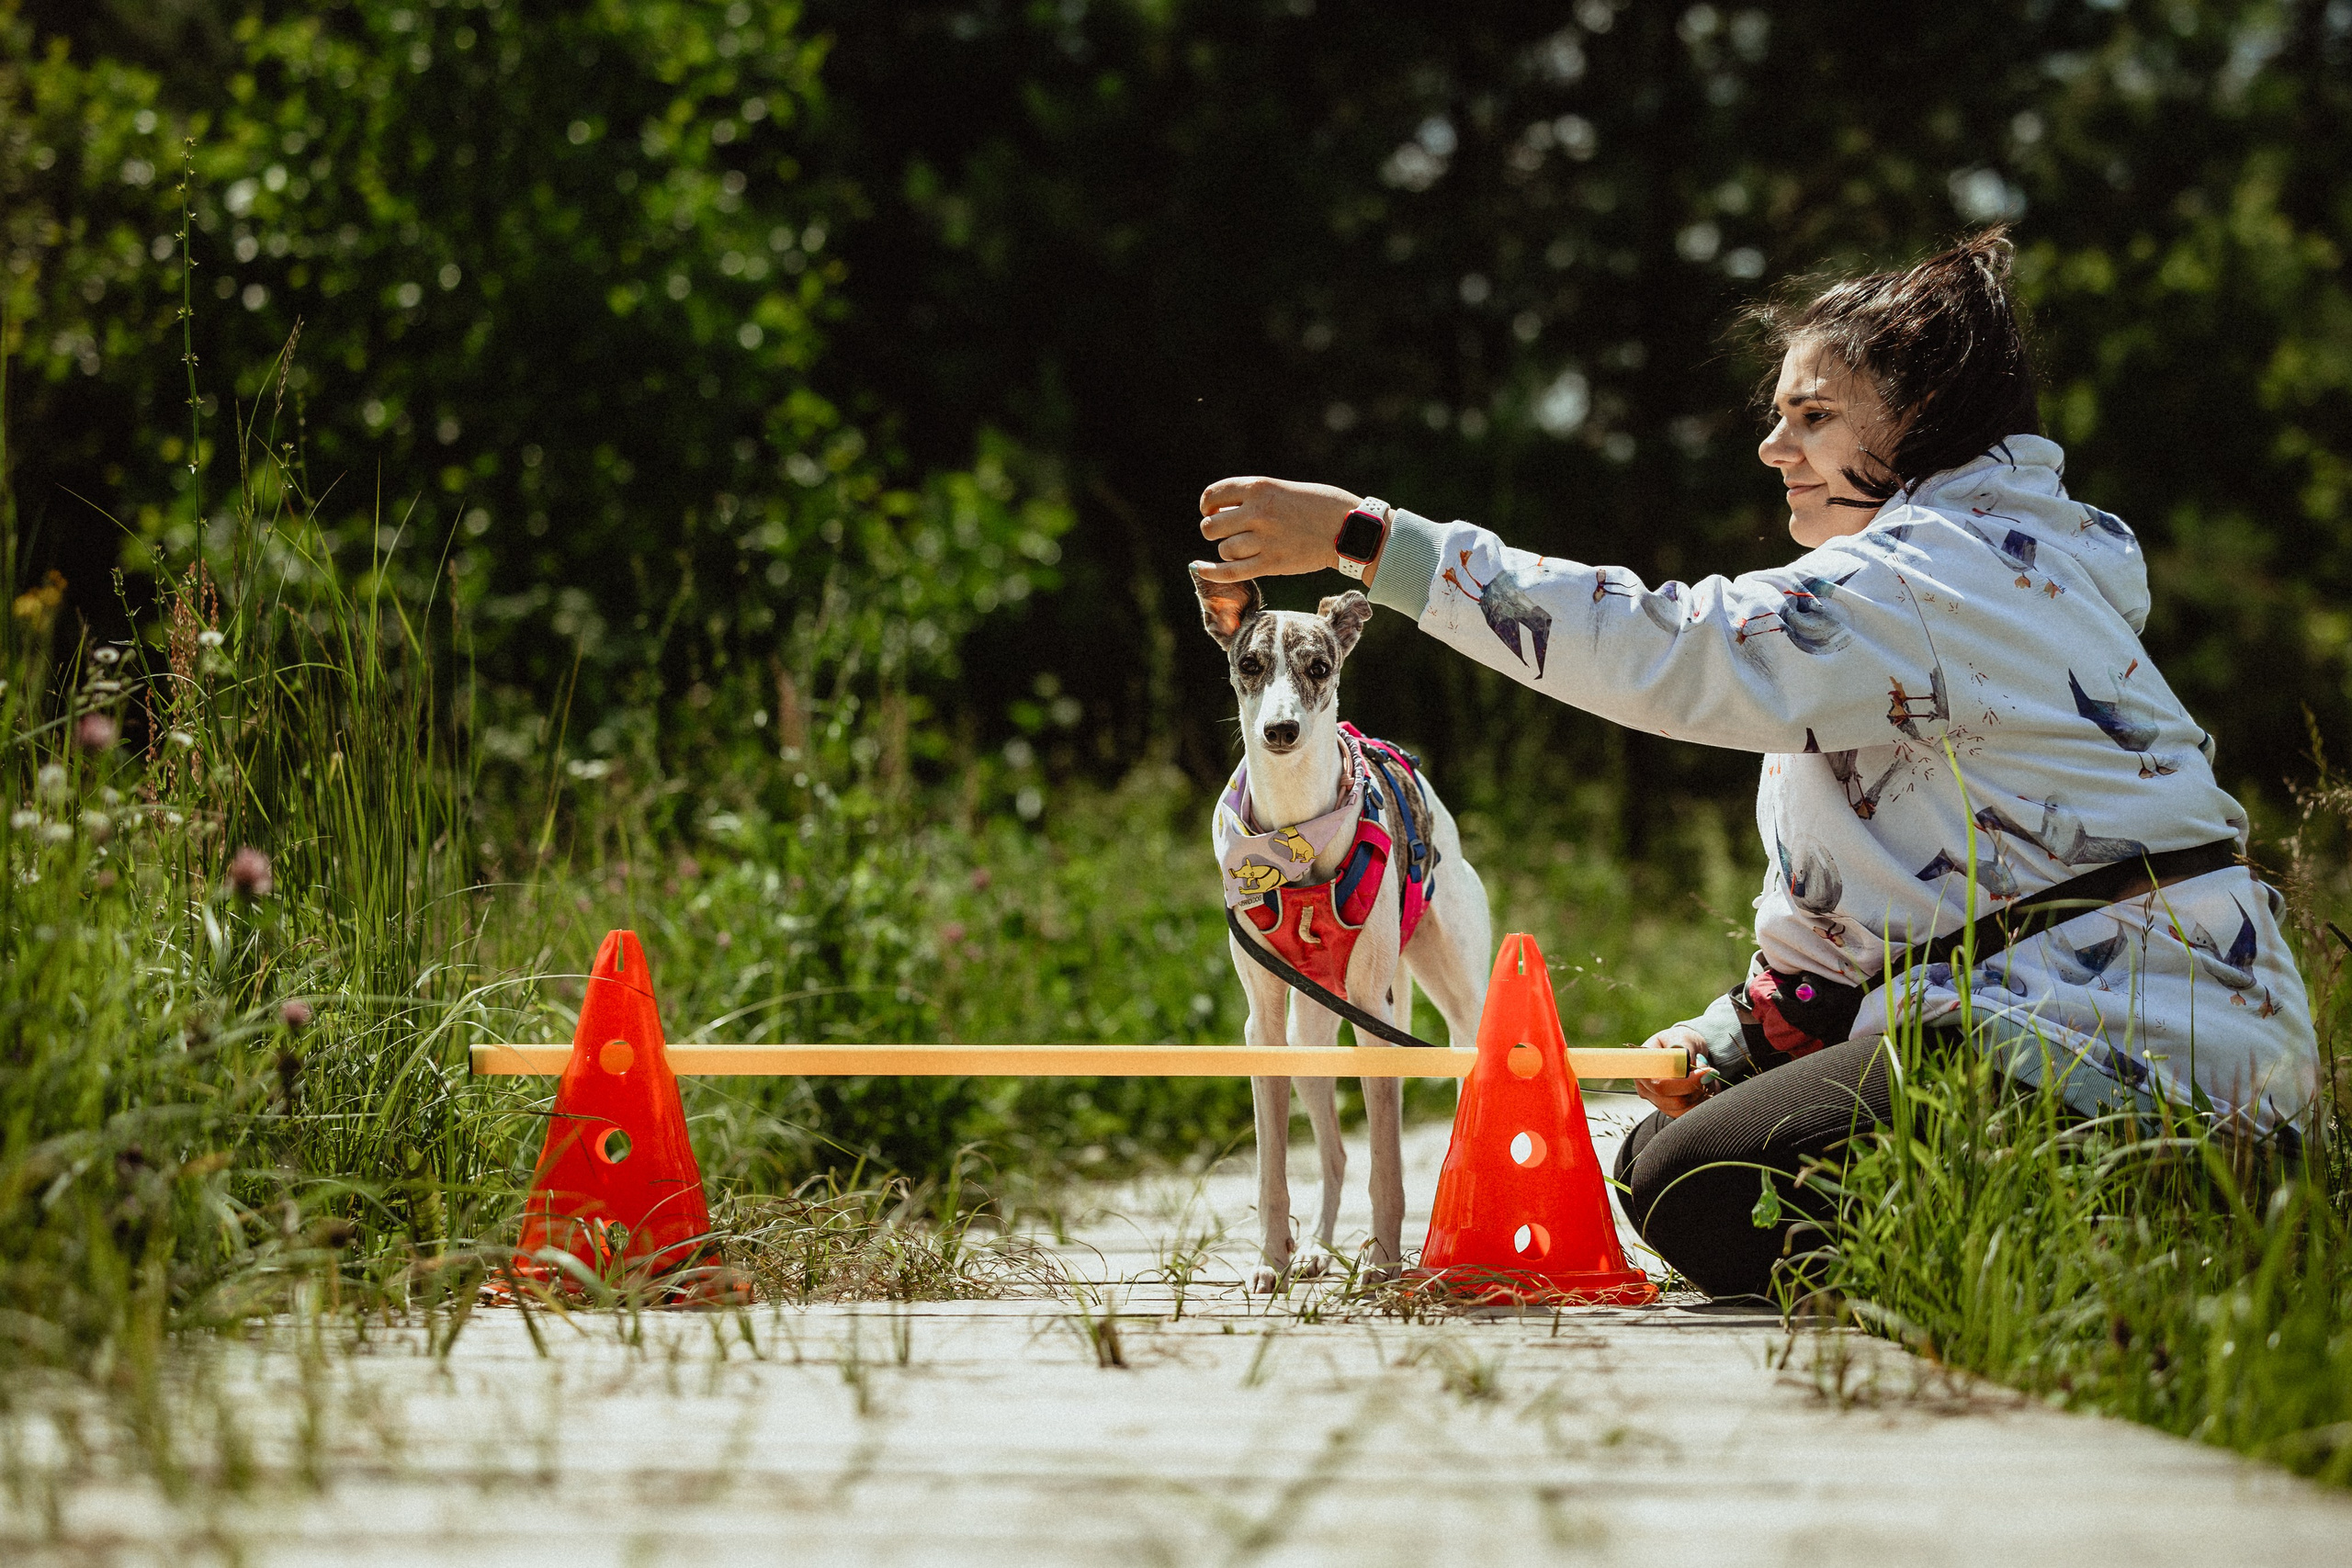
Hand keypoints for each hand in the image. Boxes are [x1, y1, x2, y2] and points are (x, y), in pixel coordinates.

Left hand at [1192, 477, 1362, 583]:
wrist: (1351, 528)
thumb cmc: (1323, 506)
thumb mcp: (1285, 489)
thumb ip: (1257, 498)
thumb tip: (1224, 512)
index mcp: (1260, 487)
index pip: (1214, 495)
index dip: (1208, 505)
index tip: (1214, 511)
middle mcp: (1258, 512)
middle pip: (1211, 525)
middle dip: (1214, 530)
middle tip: (1228, 532)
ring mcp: (1264, 539)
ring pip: (1224, 549)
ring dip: (1228, 550)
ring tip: (1245, 547)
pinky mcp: (1272, 563)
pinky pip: (1231, 571)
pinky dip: (1211, 572)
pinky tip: (1199, 568)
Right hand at [1633, 1025, 1717, 1119]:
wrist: (1684, 1050)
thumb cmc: (1679, 1041)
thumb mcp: (1681, 1037)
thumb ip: (1682, 1048)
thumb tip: (1687, 1062)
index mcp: (1642, 1068)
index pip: (1659, 1084)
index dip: (1683, 1083)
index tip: (1704, 1071)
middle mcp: (1645, 1087)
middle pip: (1673, 1100)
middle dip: (1697, 1087)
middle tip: (1710, 1071)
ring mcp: (1656, 1100)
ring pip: (1683, 1108)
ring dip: (1701, 1093)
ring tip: (1706, 1075)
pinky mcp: (1668, 1109)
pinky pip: (1688, 1113)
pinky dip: (1702, 1101)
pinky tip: (1705, 1086)